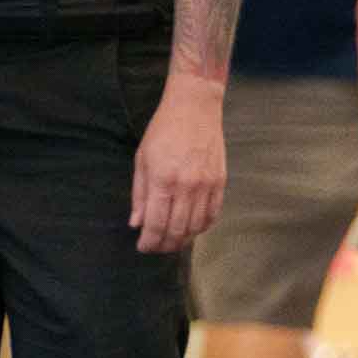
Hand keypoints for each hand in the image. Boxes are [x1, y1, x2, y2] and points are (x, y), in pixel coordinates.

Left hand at [131, 74, 227, 253]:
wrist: (195, 109)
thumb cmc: (163, 131)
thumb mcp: (142, 159)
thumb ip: (139, 193)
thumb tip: (137, 222)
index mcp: (162, 180)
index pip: (156, 223)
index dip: (148, 241)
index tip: (142, 247)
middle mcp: (186, 187)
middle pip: (177, 230)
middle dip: (164, 245)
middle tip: (156, 248)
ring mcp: (206, 186)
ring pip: (196, 227)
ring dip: (183, 239)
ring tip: (172, 241)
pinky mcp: (220, 183)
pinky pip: (212, 215)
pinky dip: (202, 227)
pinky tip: (192, 229)